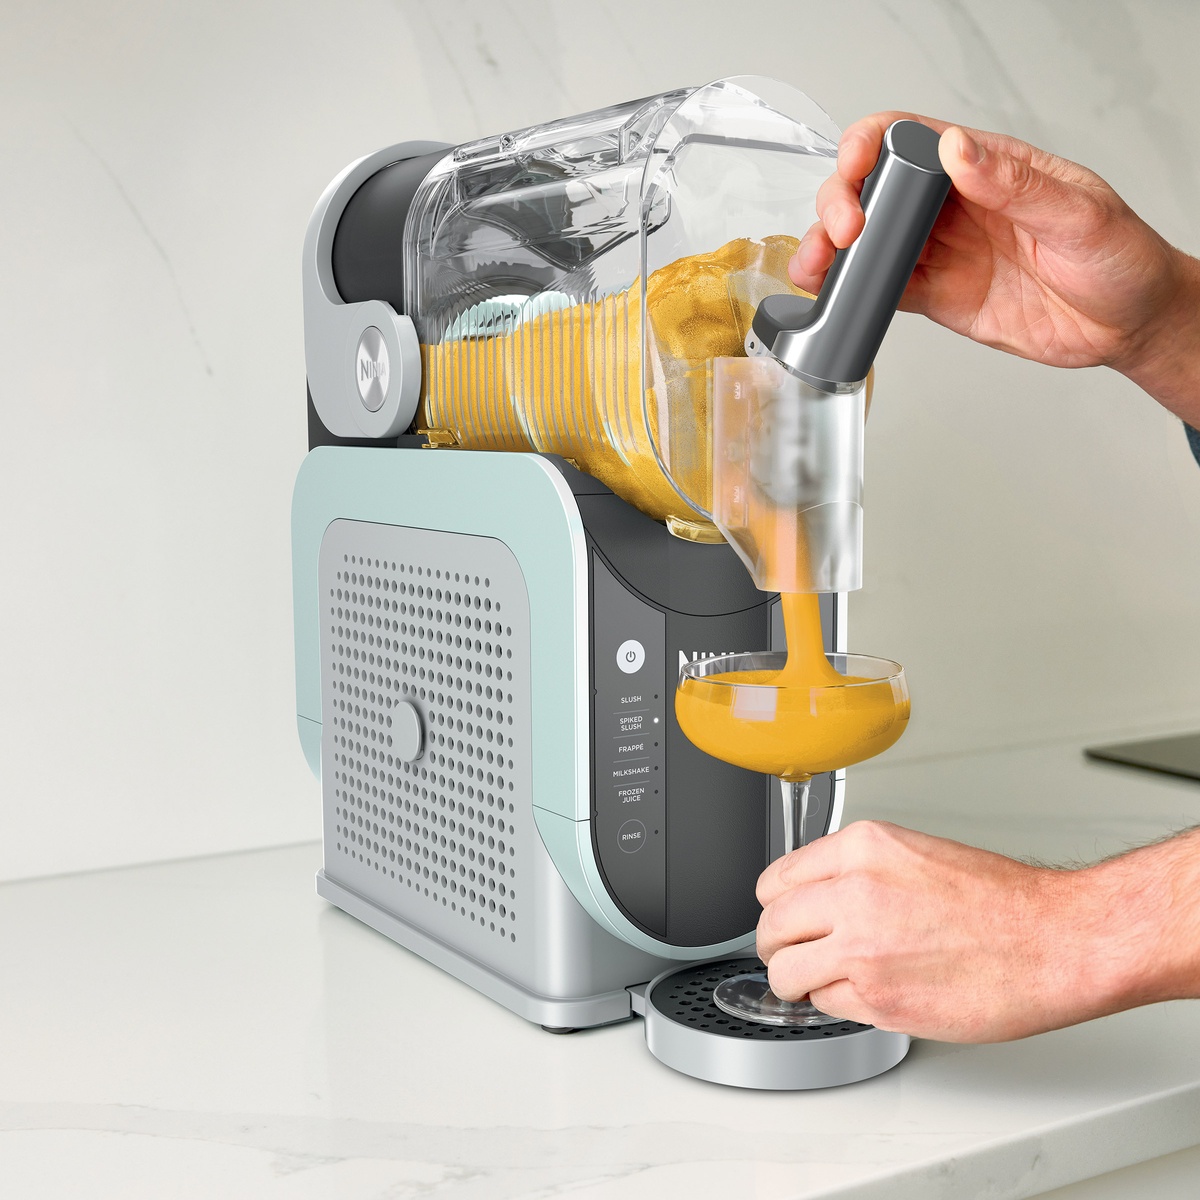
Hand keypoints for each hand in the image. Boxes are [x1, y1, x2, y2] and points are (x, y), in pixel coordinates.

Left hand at [755, 820, 1141, 1042]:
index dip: (778, 906)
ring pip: (784, 970)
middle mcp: (853, 892)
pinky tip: (865, 993)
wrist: (1055, 941)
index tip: (785, 919)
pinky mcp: (878, 997)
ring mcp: (860, 947)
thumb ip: (855, 871)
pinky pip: (824, 1004)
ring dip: (796, 981)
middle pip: (771, 926)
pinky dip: (836, 1004)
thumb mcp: (912, 853)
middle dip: (778, 944)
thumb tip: (814, 897)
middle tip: (794, 955)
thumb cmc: (1000, 902)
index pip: (776, 880)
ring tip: (818, 982)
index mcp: (861, 848)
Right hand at [790, 113, 1199, 420]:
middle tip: (843, 233)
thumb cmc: (1118, 258)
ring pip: (867, 242)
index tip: (857, 174)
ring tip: (816, 268)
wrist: (1126, 325)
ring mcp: (940, 251)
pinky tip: (836, 296)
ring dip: (831, 251)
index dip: (869, 147)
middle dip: (840, 203)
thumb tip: (959, 151)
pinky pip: (882, 289)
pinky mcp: (936, 296)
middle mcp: (953, 206)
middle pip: (873, 189)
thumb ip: (1016, 184)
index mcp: (985, 167)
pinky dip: (851, 293)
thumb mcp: (1079, 213)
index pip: (909, 139)